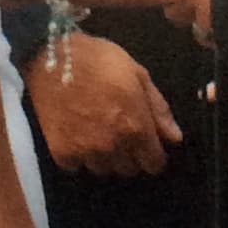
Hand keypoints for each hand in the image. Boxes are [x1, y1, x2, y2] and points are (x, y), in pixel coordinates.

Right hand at [23, 31, 181, 177]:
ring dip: (105, 157)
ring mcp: (85, 152)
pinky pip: (77, 167)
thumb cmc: (100, 60)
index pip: (154, 164)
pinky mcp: (61, 153)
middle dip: (130, 155)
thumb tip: (175, 138)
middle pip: (129, 169)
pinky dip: (78, 156)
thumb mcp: (138, 75)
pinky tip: (77, 134)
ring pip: (104, 169)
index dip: (153, 155)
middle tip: (120, 132)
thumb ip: (159, 109)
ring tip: (97, 132)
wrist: (52, 57)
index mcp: (136, 127)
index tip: (147, 145)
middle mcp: (112, 146)